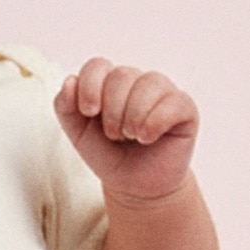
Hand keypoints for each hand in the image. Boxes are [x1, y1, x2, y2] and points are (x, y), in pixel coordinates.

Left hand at [55, 59, 199, 203]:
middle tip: (114, 135)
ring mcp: (163, 92)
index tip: (89, 112)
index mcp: (109, 82)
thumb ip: (65, 107)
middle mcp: (137, 81)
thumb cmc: (107, 153)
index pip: (98, 65)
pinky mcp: (184, 108)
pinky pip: (173, 102)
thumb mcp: (77, 133)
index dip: (90, 86)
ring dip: (133, 117)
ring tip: (131, 137)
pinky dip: (155, 122)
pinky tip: (148, 138)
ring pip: (148, 83)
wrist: (133, 184)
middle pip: (121, 76)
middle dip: (112, 111)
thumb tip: (69, 81)